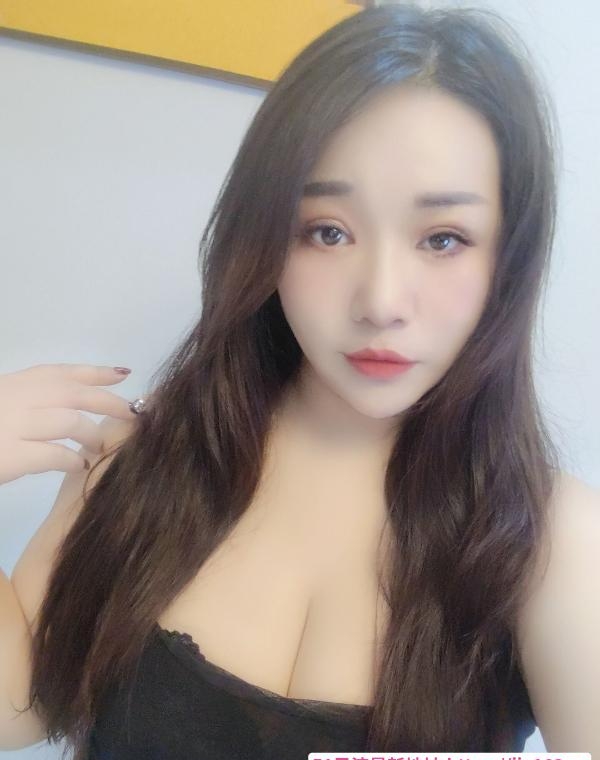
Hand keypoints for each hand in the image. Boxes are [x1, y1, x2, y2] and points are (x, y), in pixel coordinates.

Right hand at [0, 364, 138, 484]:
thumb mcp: (2, 401)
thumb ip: (31, 401)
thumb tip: (69, 405)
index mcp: (16, 384)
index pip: (63, 373)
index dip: (96, 373)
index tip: (122, 374)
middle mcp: (18, 398)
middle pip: (76, 394)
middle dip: (110, 403)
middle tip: (133, 413)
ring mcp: (14, 425)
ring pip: (72, 422)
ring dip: (92, 435)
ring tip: (99, 447)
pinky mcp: (12, 454)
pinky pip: (56, 454)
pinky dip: (72, 460)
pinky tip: (79, 466)